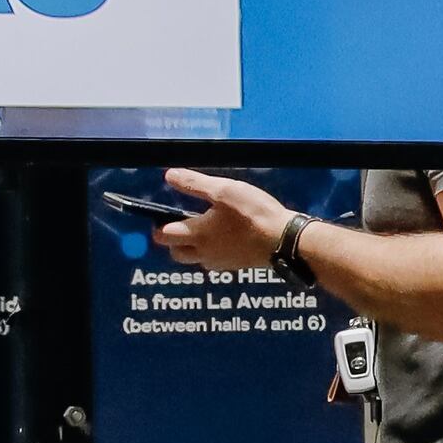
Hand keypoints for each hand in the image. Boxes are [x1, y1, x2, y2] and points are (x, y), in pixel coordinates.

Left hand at [155, 167, 289, 277]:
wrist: (284, 241)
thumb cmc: (253, 214)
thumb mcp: (225, 190)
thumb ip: (195, 184)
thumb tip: (169, 176)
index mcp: (197, 234)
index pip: (164, 236)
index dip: (159, 226)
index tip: (162, 216)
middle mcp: (204, 253)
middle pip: (176, 253)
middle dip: (174, 240)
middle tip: (182, 224)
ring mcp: (220, 262)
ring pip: (195, 259)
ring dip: (192, 248)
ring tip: (204, 230)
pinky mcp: (235, 266)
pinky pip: (213, 261)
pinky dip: (211, 252)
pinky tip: (224, 239)